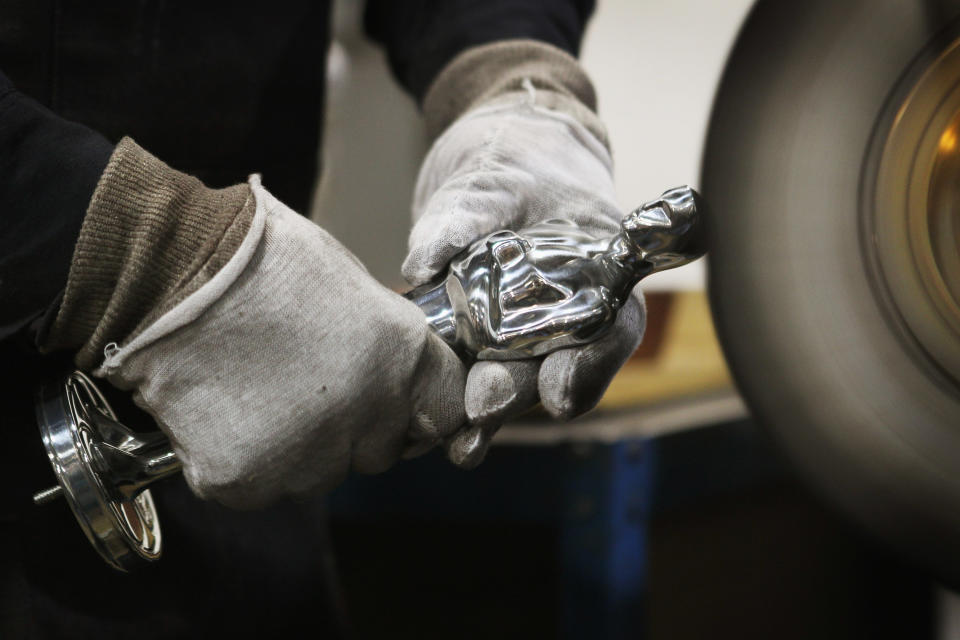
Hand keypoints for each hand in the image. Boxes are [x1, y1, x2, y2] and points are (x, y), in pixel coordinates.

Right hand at [98, 178, 465, 507]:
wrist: (170, 273)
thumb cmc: (260, 260)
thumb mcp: (352, 284)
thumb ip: (386, 342)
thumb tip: (393, 372)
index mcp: (401, 358)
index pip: (447, 412)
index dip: (422, 408)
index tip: (399, 404)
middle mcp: (367, 416)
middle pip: (380, 450)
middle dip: (354, 428)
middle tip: (306, 385)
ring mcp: (307, 457)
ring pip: (318, 472)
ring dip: (297, 447)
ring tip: (255, 389)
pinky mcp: (248, 481)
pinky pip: (259, 484)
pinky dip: (243, 458)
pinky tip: (223, 409)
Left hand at [405, 91, 644, 466]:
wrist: (497, 153)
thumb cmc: (519, 153)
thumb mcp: (499, 170)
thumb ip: (468, 210)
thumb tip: (422, 260)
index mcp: (602, 276)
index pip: (609, 333)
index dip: (589, 367)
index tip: (559, 393)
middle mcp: (567, 314)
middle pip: (554, 367)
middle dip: (520, 393)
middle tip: (484, 407)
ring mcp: (521, 330)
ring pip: (514, 380)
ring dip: (486, 413)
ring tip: (459, 444)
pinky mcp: (478, 336)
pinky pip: (469, 370)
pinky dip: (451, 395)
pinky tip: (427, 423)